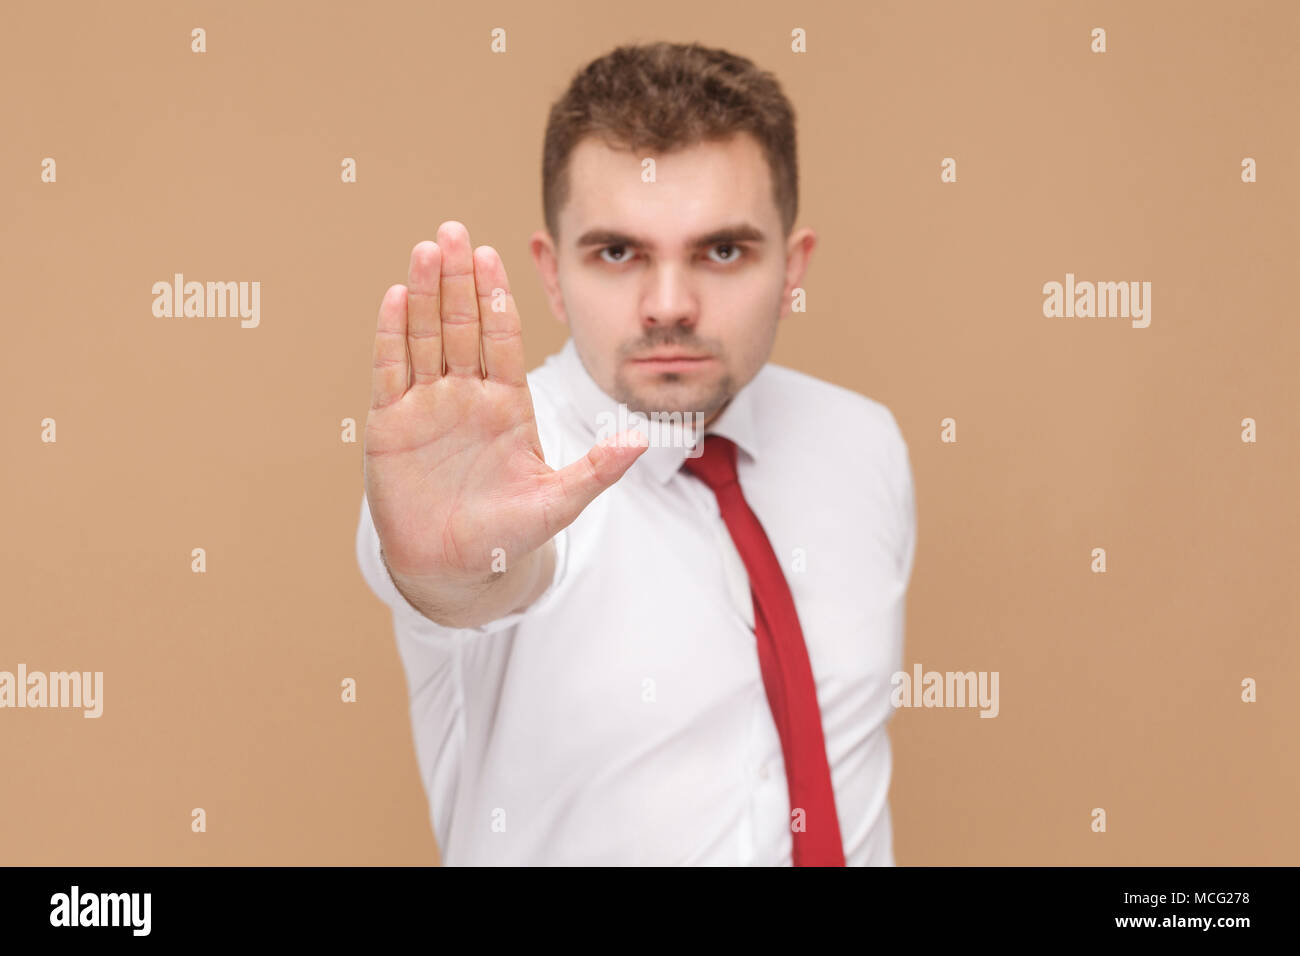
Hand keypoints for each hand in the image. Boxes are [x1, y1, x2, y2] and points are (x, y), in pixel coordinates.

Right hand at [363, 221, 646, 587]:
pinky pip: (391, 371)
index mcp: (507, 403)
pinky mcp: (391, 424)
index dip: (496, 297)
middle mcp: (466, 394)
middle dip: (459, 279)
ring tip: (426, 249)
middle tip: (453, 231)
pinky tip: (395, 297)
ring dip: (425, 294)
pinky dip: (391, 336)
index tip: (494, 255)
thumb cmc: (507, 535)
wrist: (454, 569)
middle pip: (460, 324)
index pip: (502, 339)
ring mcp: (427, 405)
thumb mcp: (558, 503)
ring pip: (425, 337)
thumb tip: (643, 440)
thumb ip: (596, 470)